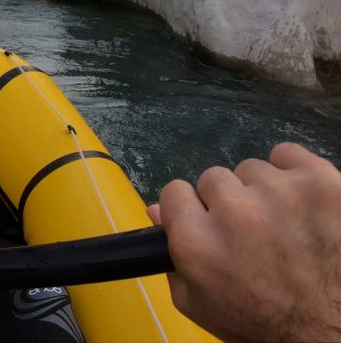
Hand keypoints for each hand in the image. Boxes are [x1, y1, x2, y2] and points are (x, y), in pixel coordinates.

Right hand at [148, 143, 340, 341]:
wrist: (333, 332)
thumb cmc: (265, 324)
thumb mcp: (202, 305)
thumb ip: (170, 258)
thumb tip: (156, 212)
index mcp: (196, 240)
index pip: (175, 192)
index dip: (193, 210)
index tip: (212, 226)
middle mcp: (233, 211)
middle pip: (214, 179)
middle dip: (229, 203)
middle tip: (254, 235)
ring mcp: (280, 192)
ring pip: (253, 170)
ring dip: (264, 193)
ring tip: (286, 226)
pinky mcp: (320, 182)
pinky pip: (288, 154)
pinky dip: (293, 174)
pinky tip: (303, 204)